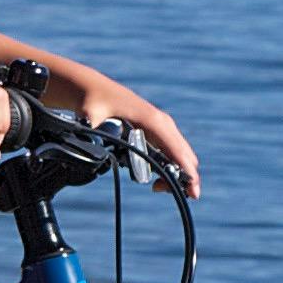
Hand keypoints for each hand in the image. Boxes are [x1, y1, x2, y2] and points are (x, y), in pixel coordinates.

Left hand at [50, 71, 200, 196]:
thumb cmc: (93, 102)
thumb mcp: (90, 114)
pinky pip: (173, 151)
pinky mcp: (157, 130)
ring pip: (181, 155)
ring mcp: (162, 126)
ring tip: (156, 187)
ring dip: (177, 174)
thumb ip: (90, 123)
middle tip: (160, 190)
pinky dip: (172, 166)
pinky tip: (157, 177)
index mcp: (153, 121)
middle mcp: (163, 123)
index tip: (193, 193)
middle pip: (185, 156)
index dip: (187, 173)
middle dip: (184, 179)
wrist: (93, 90)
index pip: (177, 151)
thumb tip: (89, 131)